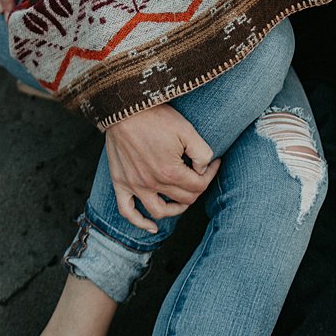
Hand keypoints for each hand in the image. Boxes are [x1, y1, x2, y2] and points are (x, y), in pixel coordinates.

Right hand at [104, 103, 220, 231]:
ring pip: (159, 211)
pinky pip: (127, 211)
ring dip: (175, 210)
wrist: (125, 109)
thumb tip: (204, 169)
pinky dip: (139, 222)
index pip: (198, 186)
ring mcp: (134, 185)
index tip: (215, 163)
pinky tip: (151, 226)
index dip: (210, 175)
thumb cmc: (157, 117)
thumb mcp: (187, 130)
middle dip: (197, 189)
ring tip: (183, 200)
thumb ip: (201, 153)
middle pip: (183, 199)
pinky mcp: (120, 182)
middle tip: (200, 175)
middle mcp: (152, 184)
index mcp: (170, 172)